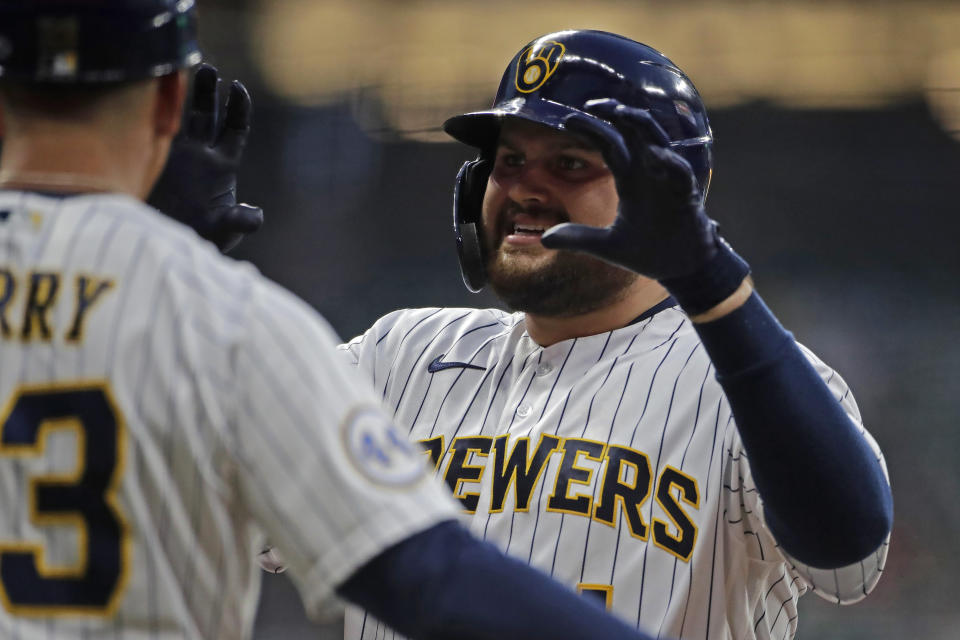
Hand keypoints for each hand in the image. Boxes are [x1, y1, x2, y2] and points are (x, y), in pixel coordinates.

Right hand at [148, 64, 262, 252]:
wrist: (168, 247)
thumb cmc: (202, 238)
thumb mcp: (225, 231)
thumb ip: (240, 222)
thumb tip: (255, 214)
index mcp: (222, 166)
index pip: (234, 129)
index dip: (237, 107)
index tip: (236, 86)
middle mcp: (200, 155)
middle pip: (206, 115)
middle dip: (207, 91)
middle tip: (207, 66)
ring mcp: (176, 156)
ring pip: (179, 117)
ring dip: (182, 94)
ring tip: (181, 67)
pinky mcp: (152, 161)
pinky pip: (154, 131)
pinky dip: (153, 112)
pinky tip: (148, 95)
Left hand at [539, 99, 717, 280]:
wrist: (681, 269)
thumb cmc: (649, 252)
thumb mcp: (606, 246)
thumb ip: (578, 238)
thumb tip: (545, 239)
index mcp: (630, 179)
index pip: (609, 144)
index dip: (591, 129)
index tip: (567, 120)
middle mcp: (648, 173)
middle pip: (632, 134)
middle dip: (614, 115)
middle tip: (592, 104)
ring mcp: (668, 181)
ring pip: (657, 143)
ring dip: (642, 127)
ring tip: (622, 114)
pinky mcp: (687, 196)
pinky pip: (679, 173)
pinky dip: (669, 163)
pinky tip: (655, 155)